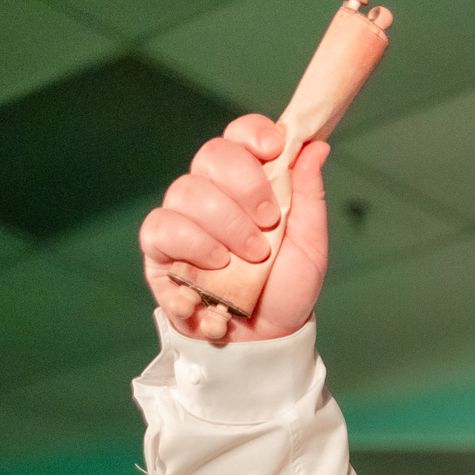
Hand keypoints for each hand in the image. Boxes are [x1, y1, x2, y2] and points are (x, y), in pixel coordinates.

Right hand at [141, 115, 330, 343]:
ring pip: (186, 193)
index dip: (253, 134)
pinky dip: (192, 257)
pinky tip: (213, 284)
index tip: (275, 149)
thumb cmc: (286, 289)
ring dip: (223, 229)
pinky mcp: (159, 251)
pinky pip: (161, 232)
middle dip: (246, 189)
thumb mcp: (309, 246)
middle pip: (211, 156)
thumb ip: (308, 196)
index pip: (238, 138)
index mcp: (247, 185)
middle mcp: (210, 194)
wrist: (266, 340)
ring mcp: (181, 220)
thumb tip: (316, 146)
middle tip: (268, 230)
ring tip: (245, 263)